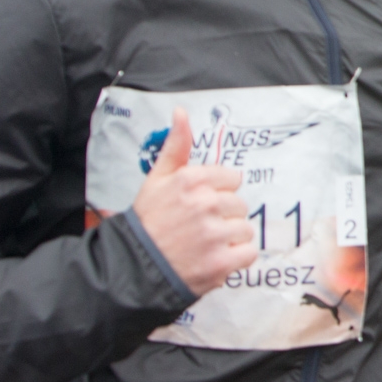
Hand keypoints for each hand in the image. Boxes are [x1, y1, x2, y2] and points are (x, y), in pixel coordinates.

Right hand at [130, 107, 257, 294]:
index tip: (201, 204)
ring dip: (230, 239)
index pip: (232, 179)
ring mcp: (213, 234)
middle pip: (239, 204)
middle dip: (224, 216)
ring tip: (204, 244)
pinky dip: (235, 259)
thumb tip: (181, 112)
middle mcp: (205, 204)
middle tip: (199, 227)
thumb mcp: (157, 179)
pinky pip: (248, 253)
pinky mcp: (220, 262)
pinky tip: (214, 259)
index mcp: (192, 181)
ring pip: (245, 229)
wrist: (133, 268)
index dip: (218, 193)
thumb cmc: (147, 223)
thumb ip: (176, 145)